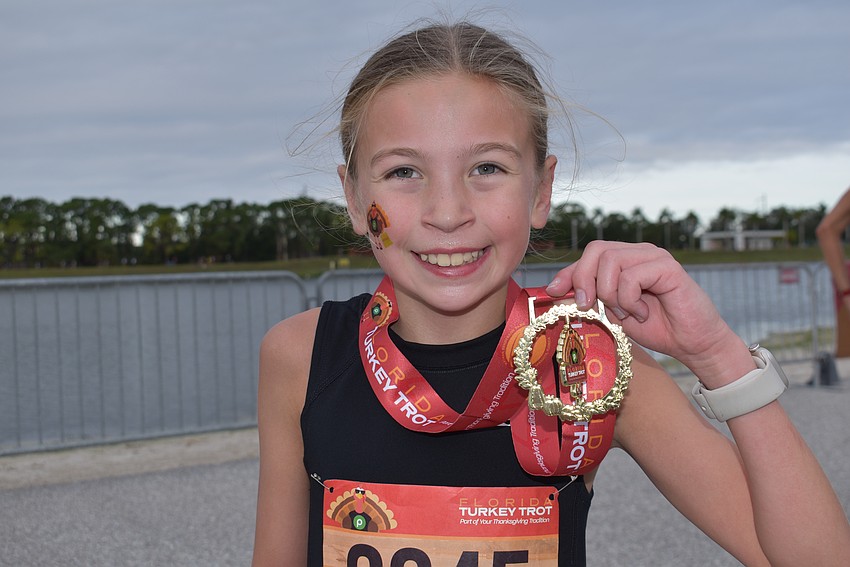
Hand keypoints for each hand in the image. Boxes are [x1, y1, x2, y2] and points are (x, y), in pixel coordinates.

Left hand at [545, 241, 744, 376]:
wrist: (692, 344)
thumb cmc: (655, 328)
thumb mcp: (612, 313)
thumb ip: (590, 298)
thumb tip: (556, 290)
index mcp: (624, 260)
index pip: (588, 255)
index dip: (568, 273)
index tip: (552, 292)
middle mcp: (638, 252)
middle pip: (595, 250)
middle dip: (584, 280)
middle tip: (589, 306)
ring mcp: (653, 256)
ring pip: (610, 261)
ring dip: (610, 294)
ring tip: (625, 313)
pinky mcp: (667, 267)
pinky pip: (631, 277)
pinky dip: (629, 300)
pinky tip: (642, 312)